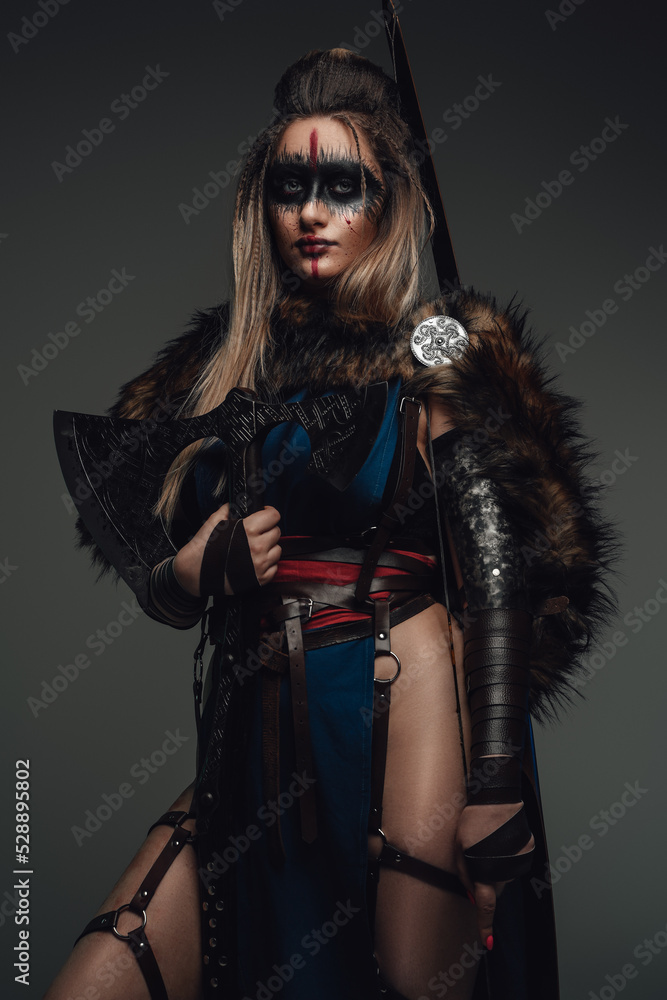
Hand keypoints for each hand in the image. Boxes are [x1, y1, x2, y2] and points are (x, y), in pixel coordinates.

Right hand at [172, 504, 281, 595]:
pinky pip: (274, 567)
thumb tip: (236, 505)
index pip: (273, 515)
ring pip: (277, 550)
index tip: (263, 514)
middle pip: (276, 532)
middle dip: (267, 530)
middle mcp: (257, 547)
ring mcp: (260, 564)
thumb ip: (228, 509)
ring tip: (254, 548)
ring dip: (269, 547)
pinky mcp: (260, 579)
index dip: (268, 513)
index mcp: (249, 530)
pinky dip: (267, 564)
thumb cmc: (203, 549)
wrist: (194, 573)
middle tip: (256, 533)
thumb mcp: (214, 521)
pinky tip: (254, 561)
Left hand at [456, 802, 534, 949]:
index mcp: (485, 871)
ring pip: (504, 874)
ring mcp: (518, 862)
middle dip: (484, 880)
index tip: (488, 943)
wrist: (496, 798)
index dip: (486, 925)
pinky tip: (499, 839)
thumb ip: (464, 875)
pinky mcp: (527, 852)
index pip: (486, 906)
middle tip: (475, 855)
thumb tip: (472, 895)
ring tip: (487, 842)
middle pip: (493, 888)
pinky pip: (513, 862)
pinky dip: (506, 856)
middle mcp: (505, 871)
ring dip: (495, 866)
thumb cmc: (473, 821)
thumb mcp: (458, 848)